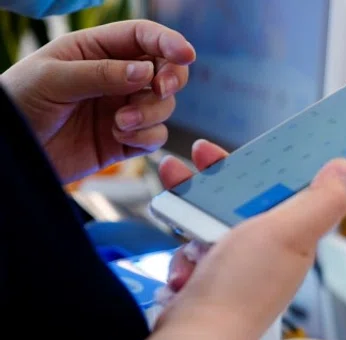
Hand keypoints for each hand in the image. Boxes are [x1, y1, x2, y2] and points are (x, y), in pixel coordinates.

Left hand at [1, 20, 194, 182]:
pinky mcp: (126, 141)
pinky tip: (118, 136)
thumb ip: (101, 73)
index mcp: (96, 51)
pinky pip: (155, 136)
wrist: (11, 153)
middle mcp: (115, 78)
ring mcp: (123, 109)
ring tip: (120, 123)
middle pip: (164, 70)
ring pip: (164, 106)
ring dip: (150, 114)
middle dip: (169, 80)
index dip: (167, 42)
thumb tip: (146, 71)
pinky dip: (145, 137)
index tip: (185, 54)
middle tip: (159, 90)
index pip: (142, 37)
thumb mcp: (54, 78)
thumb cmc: (19, 104)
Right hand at [147, 155, 345, 339]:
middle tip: (187, 165)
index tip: (242, 151)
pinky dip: (182, 256)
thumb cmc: (243, 288)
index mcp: (294, 238)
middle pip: (240, 202)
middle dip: (211, 184)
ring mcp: (236, 269)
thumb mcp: (290, 232)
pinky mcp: (207, 282)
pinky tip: (185, 270)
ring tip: (175, 207)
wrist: (197, 338)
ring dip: (189, 216)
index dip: (264, 168)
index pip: (283, 191)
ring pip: (208, 224)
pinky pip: (190, 252)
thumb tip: (344, 170)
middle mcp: (268, 254)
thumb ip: (321, 201)